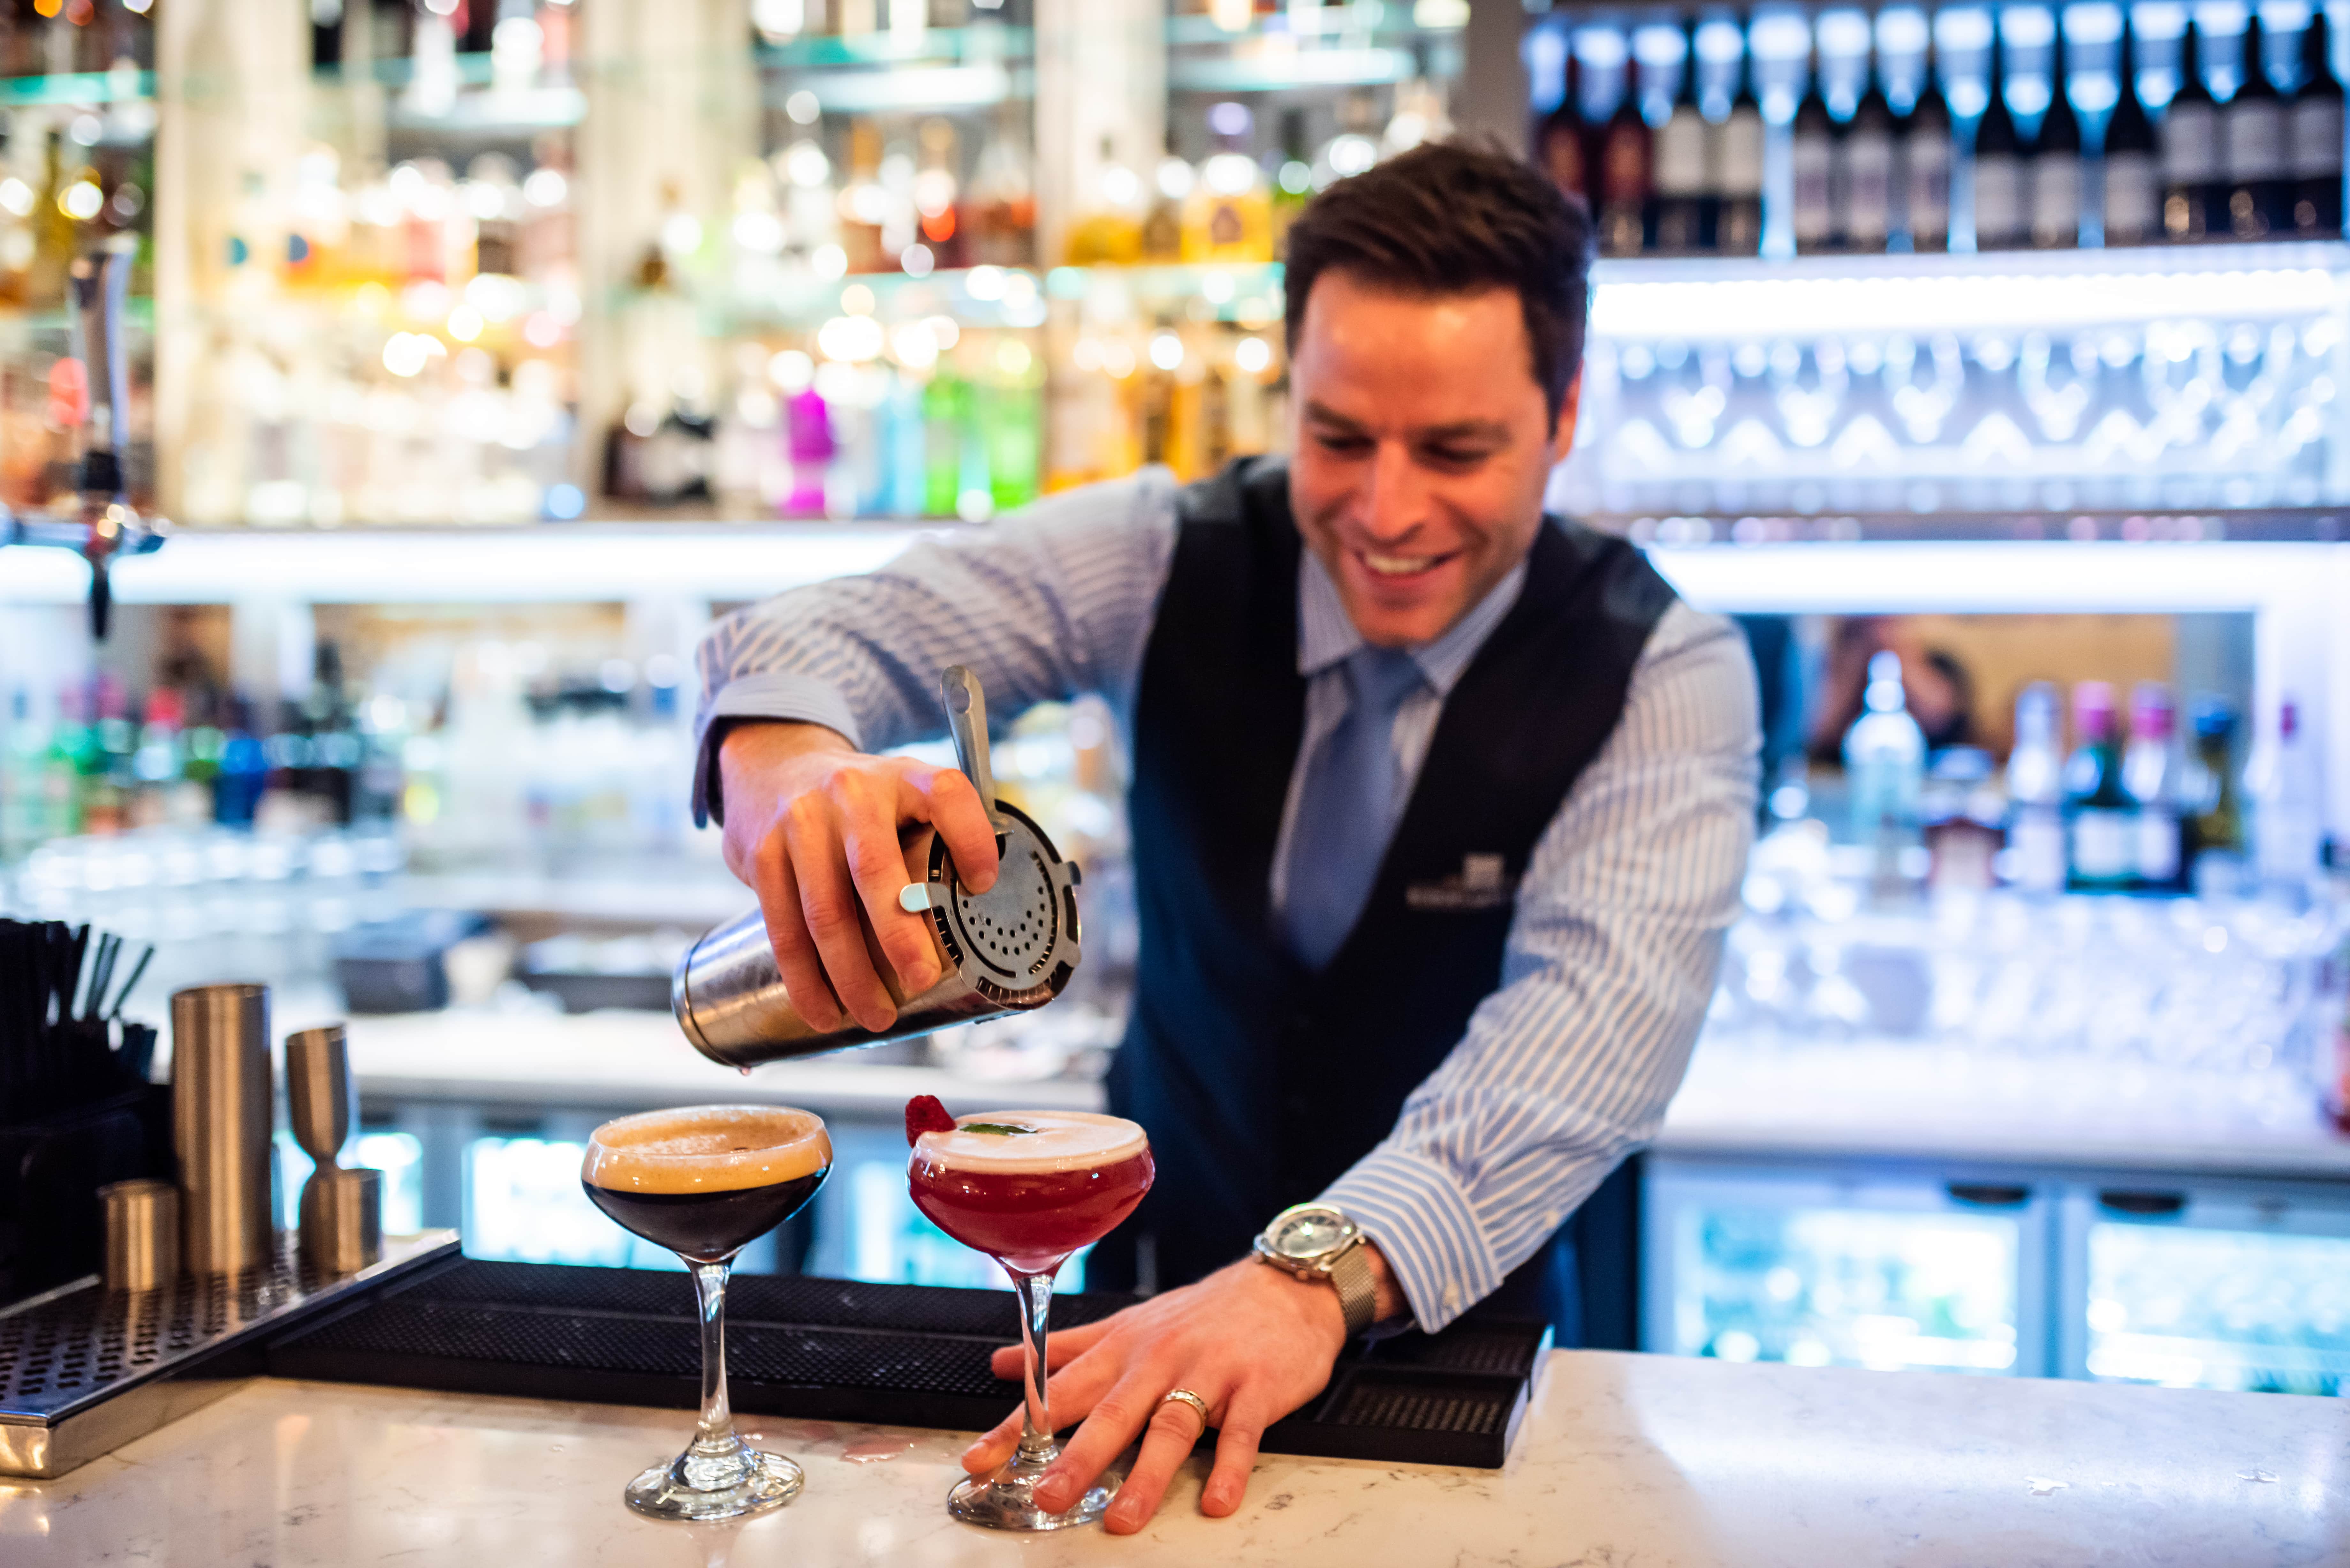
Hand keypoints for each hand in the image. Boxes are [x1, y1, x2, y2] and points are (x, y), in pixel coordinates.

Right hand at [717, 720, 998, 1032]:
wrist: (773, 767)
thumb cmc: (859, 801)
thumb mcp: (904, 792)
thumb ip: (942, 832)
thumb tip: (986, 902)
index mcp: (901, 776)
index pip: (946, 794)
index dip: (971, 838)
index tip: (985, 884)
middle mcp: (849, 794)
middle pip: (875, 869)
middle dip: (899, 935)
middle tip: (920, 981)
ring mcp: (799, 824)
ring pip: (824, 911)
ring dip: (851, 975)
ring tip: (877, 1016)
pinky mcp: (761, 856)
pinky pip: (783, 928)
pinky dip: (804, 979)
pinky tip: (825, 1012)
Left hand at [966, 1248, 1404, 1533]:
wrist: (1283, 1288)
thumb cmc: (1201, 1314)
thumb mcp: (1129, 1324)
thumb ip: (1068, 1349)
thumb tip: (1005, 1363)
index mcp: (1124, 1349)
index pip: (1061, 1391)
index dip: (1016, 1425)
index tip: (979, 1460)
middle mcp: (1159, 1360)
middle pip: (1113, 1412)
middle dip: (1077, 1457)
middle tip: (1046, 1497)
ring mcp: (1209, 1372)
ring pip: (1172, 1424)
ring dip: (1146, 1474)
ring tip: (1122, 1519)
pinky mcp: (1256, 1387)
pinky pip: (1242, 1432)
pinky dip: (1230, 1466)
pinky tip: (1215, 1500)